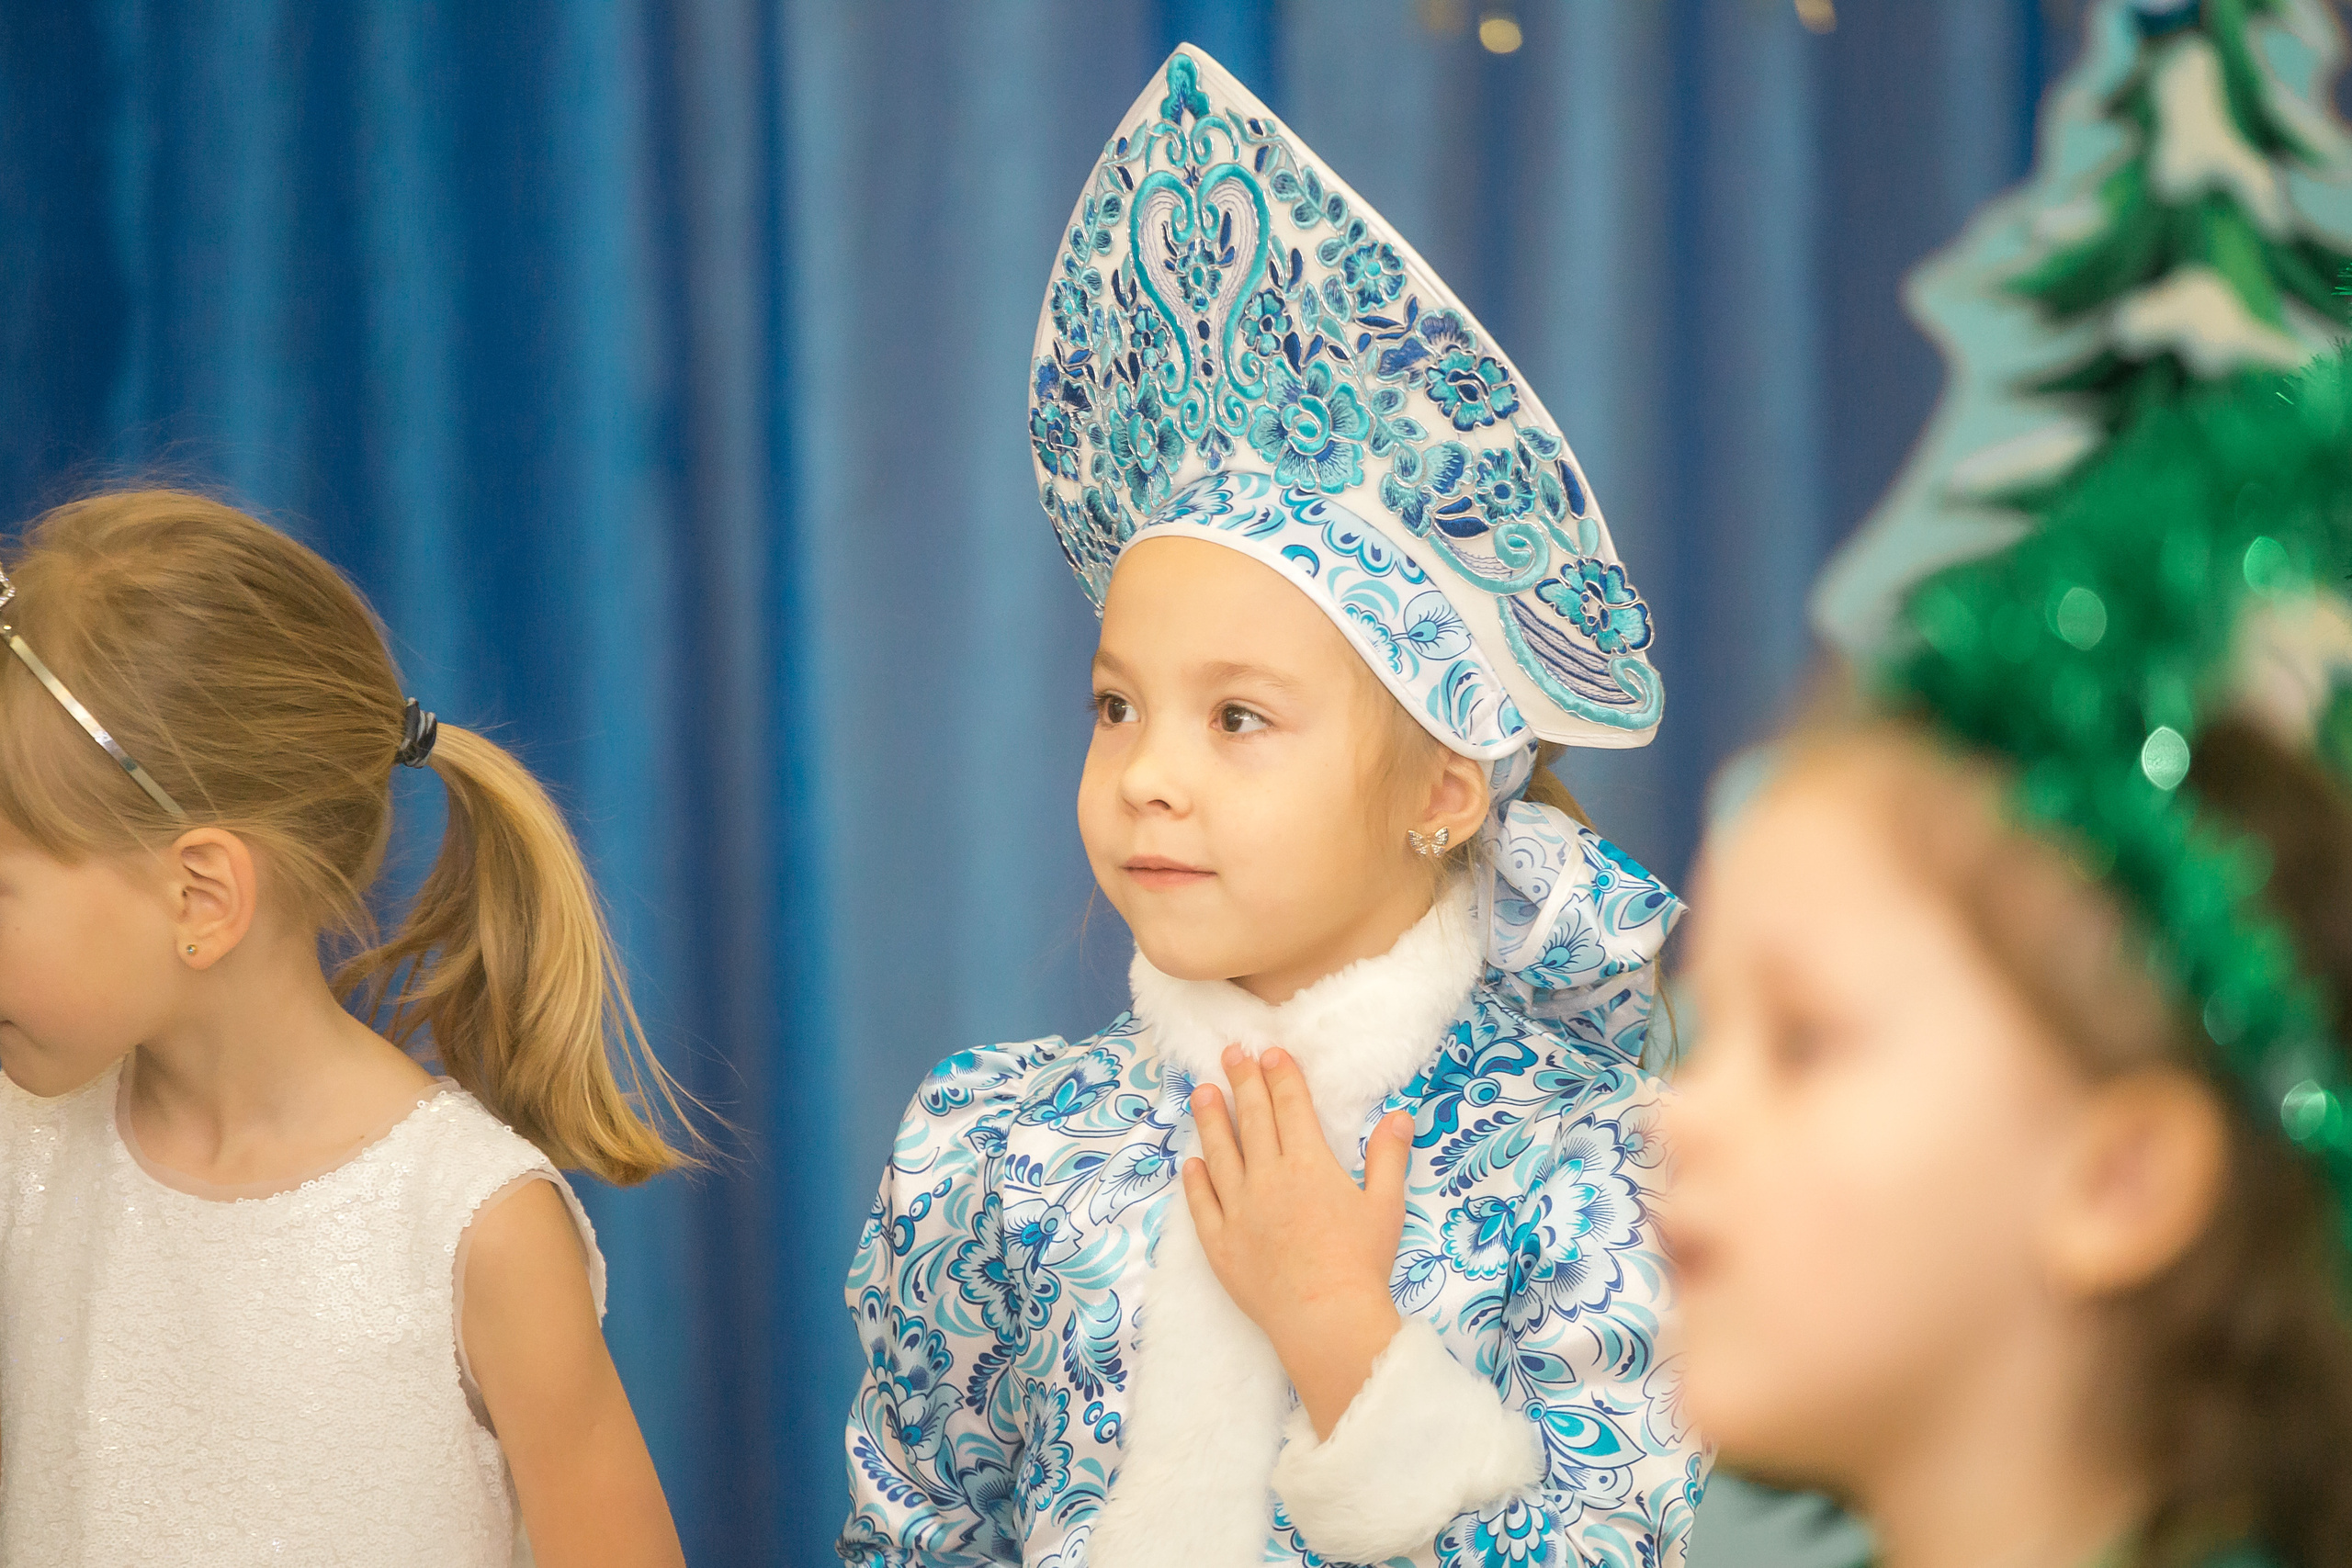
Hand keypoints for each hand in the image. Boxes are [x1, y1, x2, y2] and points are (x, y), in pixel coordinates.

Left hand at [1184, 1044, 1413, 1437]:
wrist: (1325, 1319)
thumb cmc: (1361, 1263)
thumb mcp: (1386, 1205)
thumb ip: (1389, 1157)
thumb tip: (1399, 1114)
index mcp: (1308, 1164)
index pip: (1291, 1107)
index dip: (1280, 1077)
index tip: (1270, 1051)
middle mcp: (1267, 1178)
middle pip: (1252, 1120)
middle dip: (1242, 1082)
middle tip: (1230, 1053)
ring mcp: (1239, 1210)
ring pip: (1220, 1154)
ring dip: (1210, 1119)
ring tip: (1201, 1091)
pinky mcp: (1220, 1243)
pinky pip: (1202, 1204)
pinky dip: (1196, 1180)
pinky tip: (1192, 1163)